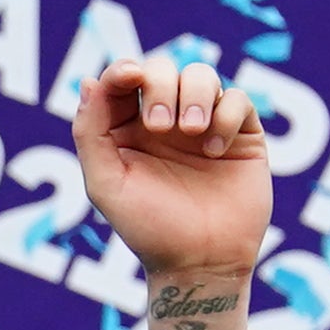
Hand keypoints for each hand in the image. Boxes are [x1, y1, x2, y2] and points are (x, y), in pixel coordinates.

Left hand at [76, 54, 274, 285]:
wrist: (201, 260)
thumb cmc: (147, 227)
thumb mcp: (105, 184)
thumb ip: (90, 133)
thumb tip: (89, 81)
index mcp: (125, 129)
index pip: (122, 80)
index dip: (122, 69)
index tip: (128, 77)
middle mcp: (164, 121)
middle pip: (162, 69)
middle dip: (160, 86)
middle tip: (160, 127)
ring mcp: (204, 124)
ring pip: (201, 75)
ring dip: (194, 95)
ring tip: (191, 132)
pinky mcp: (241, 133)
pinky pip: (238, 98)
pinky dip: (226, 114)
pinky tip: (215, 150)